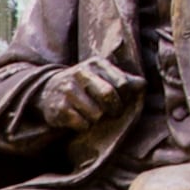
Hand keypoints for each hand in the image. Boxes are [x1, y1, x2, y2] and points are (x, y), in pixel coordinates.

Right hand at [0, 56, 137, 150]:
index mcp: (96, 64)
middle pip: (109, 96)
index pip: (122, 83)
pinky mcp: (59, 108)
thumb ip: (124, 80)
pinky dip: (83, 126)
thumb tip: (142, 85)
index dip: (125, 97)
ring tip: (90, 114)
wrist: (47, 92)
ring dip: (96, 119)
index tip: (120, 101)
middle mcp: (80, 73)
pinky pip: (82, 124)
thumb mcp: (103, 76)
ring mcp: (68, 90)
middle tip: (110, 113)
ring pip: (96, 114)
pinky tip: (77, 119)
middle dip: (113, 109)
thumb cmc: (83, 86)